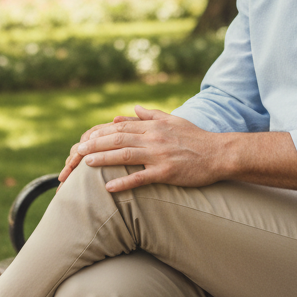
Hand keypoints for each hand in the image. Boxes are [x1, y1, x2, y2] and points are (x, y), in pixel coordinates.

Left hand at [59, 106, 221, 191]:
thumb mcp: (173, 120)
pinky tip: (109, 187)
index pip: (120, 127)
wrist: (220, 154)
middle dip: (95, 145)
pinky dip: (124, 181)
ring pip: (125, 155)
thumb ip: (151, 115)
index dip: (100, 132)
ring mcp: (160, 155)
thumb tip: (133, 108)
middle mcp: (153, 138)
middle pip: (118, 139)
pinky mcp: (167, 173)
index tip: (85, 139)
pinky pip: (141, 177)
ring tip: (85, 165)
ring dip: (103, 159)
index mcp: (153, 126)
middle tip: (77, 152)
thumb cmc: (196, 138)